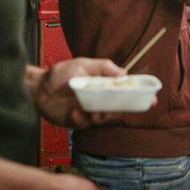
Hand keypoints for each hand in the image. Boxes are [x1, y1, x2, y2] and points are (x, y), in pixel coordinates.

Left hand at [31, 58, 154, 127]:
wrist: (37, 87)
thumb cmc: (60, 73)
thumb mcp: (84, 64)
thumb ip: (105, 68)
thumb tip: (125, 73)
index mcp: (104, 86)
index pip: (126, 92)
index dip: (139, 96)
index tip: (151, 100)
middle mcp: (99, 100)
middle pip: (118, 108)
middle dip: (120, 111)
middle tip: (112, 109)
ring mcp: (89, 111)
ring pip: (104, 119)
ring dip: (101, 116)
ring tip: (92, 112)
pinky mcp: (77, 121)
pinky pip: (86, 125)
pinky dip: (82, 120)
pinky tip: (74, 112)